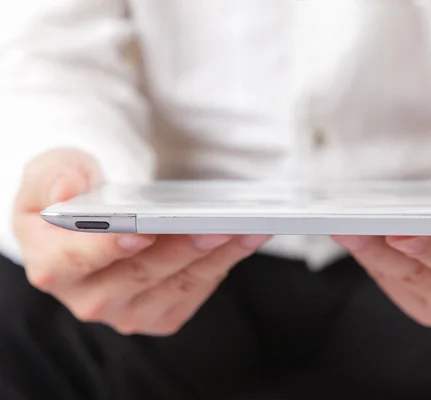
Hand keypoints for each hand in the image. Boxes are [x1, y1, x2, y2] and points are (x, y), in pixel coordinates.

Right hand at [13, 149, 269, 334]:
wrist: (97, 224)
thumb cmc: (75, 196)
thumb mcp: (52, 173)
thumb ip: (52, 177)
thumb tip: (65, 190)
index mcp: (51, 265)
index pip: (75, 260)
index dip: (108, 248)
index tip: (142, 232)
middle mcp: (89, 299)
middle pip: (141, 274)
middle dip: (182, 248)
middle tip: (218, 224)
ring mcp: (128, 312)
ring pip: (178, 285)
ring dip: (216, 257)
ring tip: (247, 229)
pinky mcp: (161, 315)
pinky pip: (196, 291)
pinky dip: (223, 264)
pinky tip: (244, 240)